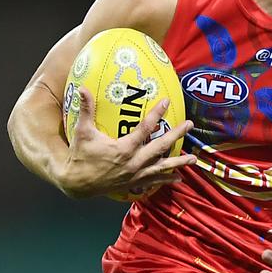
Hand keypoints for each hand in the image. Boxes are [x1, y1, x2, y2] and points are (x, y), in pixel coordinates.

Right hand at [58, 86, 195, 197]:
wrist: (77, 184)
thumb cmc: (81, 155)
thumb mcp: (83, 131)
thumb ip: (86, 109)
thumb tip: (83, 88)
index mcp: (123, 148)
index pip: (145, 128)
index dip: (157, 114)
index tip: (167, 102)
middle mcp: (134, 162)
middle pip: (160, 147)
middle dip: (176, 135)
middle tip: (189, 124)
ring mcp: (136, 175)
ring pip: (162, 167)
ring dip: (179, 162)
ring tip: (194, 158)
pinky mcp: (135, 184)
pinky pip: (154, 181)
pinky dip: (167, 180)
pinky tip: (179, 178)